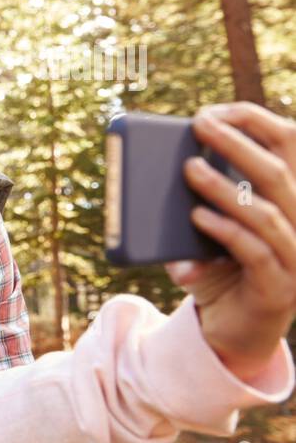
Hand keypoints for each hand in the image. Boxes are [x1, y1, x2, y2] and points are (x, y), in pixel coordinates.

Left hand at [167, 102, 295, 380]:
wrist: (231, 333)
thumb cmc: (220, 271)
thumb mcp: (205, 232)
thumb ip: (196, 203)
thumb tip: (160, 173)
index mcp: (290, 201)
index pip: (289, 148)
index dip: (257, 123)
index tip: (217, 109)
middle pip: (277, 172)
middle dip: (237, 145)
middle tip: (200, 125)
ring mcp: (294, 257)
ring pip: (265, 210)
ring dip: (224, 187)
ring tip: (189, 170)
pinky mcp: (278, 287)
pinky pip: (253, 250)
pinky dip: (224, 230)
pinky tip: (197, 216)